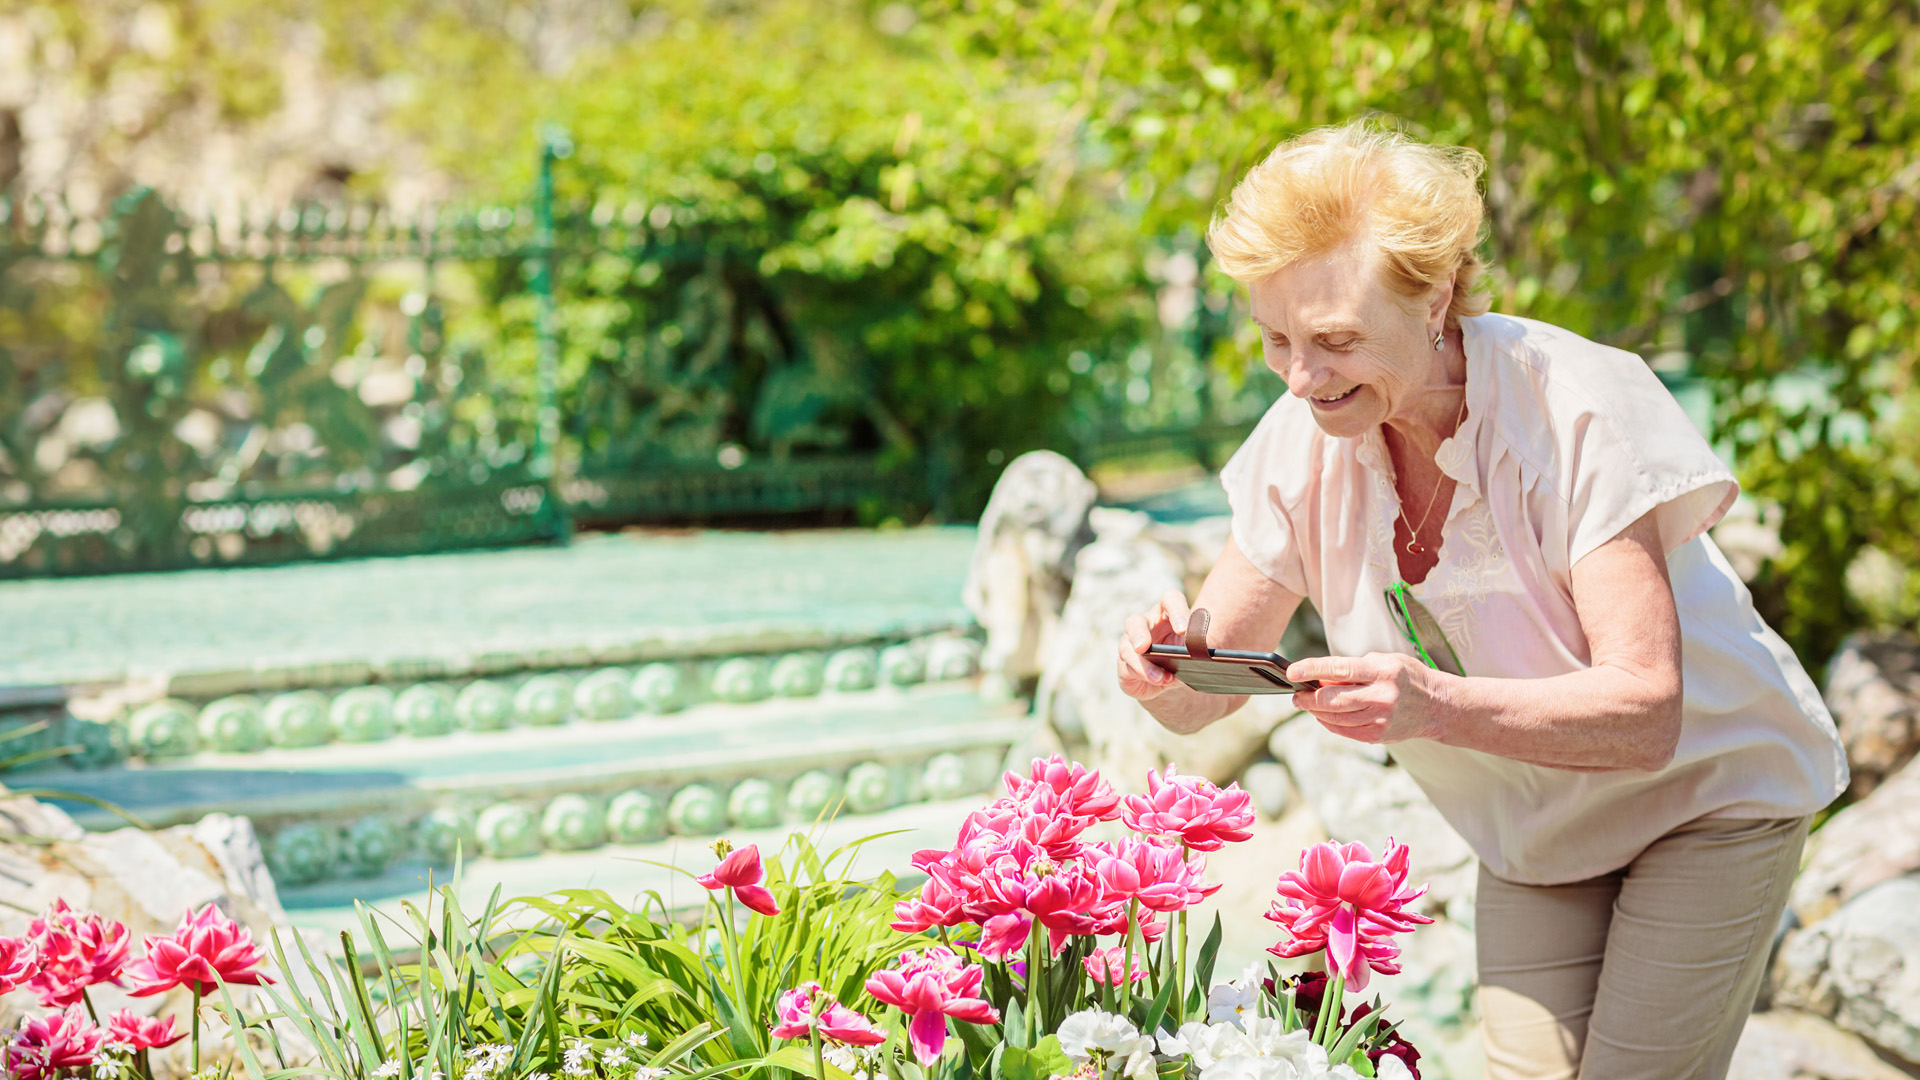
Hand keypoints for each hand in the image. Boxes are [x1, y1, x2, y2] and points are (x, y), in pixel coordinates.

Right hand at [1116, 589, 1192, 701]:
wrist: (1168, 679)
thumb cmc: (1181, 656)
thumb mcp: (1191, 652)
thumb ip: (1195, 650)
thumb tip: (1198, 656)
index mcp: (1166, 613)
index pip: (1170, 600)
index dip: (1177, 611)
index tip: (1183, 629)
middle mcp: (1145, 624)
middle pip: (1135, 621)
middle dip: (1139, 634)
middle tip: (1143, 646)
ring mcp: (1130, 643)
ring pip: (1127, 649)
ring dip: (1144, 664)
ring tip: (1161, 677)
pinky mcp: (1124, 664)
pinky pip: (1127, 667)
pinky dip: (1144, 675)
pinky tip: (1159, 680)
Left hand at [1284, 652, 1448, 743]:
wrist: (1438, 706)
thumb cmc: (1406, 677)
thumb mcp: (1384, 661)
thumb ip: (1352, 668)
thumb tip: (1319, 678)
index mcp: (1382, 671)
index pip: (1339, 669)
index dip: (1312, 670)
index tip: (1292, 672)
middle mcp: (1381, 696)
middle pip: (1331, 699)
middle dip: (1307, 697)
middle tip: (1296, 694)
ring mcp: (1381, 718)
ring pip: (1335, 717)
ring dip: (1315, 710)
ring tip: (1307, 703)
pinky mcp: (1379, 735)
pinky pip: (1344, 730)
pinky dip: (1328, 722)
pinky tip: (1323, 715)